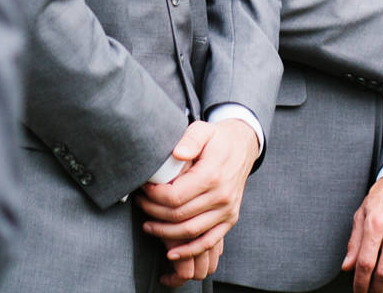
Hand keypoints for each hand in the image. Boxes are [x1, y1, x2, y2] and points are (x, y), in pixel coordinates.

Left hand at [136, 119, 259, 279]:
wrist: (243, 147)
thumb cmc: (217, 139)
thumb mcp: (203, 130)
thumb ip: (190, 140)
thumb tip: (177, 153)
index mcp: (212, 175)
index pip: (175, 196)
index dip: (154, 197)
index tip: (142, 189)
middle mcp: (221, 197)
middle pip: (179, 215)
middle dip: (153, 212)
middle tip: (139, 204)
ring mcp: (227, 211)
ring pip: (190, 231)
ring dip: (164, 233)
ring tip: (147, 225)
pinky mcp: (230, 220)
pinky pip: (208, 242)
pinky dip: (188, 251)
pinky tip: (171, 253)